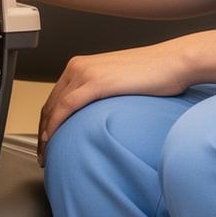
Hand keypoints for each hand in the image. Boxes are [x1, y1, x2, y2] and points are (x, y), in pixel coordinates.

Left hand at [37, 41, 192, 164]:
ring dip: (45, 133)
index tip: (46, 141)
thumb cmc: (154, 73)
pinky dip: (55, 125)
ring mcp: (86, 73)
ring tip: (46, 155)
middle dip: (42, 131)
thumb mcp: (119, 83)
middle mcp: (78, 67)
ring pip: (54, 107)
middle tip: (42, 154)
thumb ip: (103, 95)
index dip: (47, 121)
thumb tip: (96, 116)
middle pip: (50, 104)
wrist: (173, 62)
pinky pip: (67, 107)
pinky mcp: (96, 82)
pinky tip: (52, 140)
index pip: (55, 98)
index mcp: (82, 65)